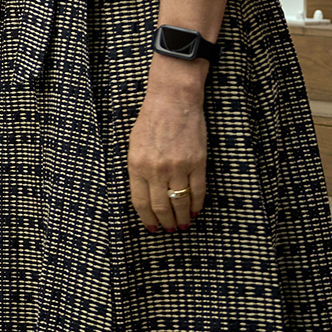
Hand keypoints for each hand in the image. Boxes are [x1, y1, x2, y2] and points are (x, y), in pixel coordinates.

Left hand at [127, 54, 207, 230]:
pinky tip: (196, 211)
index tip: (152, 229)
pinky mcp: (197, 162)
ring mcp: (178, 167)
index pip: (141, 202)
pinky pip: (198, 190)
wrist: (173, 100)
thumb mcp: (134, 146)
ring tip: (183, 225)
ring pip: (180, 202)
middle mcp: (156, 169)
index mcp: (136, 165)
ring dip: (182, 217)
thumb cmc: (151, 121)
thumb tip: (144, 195)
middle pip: (161, 206)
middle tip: (170, 230)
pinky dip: (197, 205)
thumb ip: (138, 170)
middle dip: (165, 222)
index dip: (147, 219)